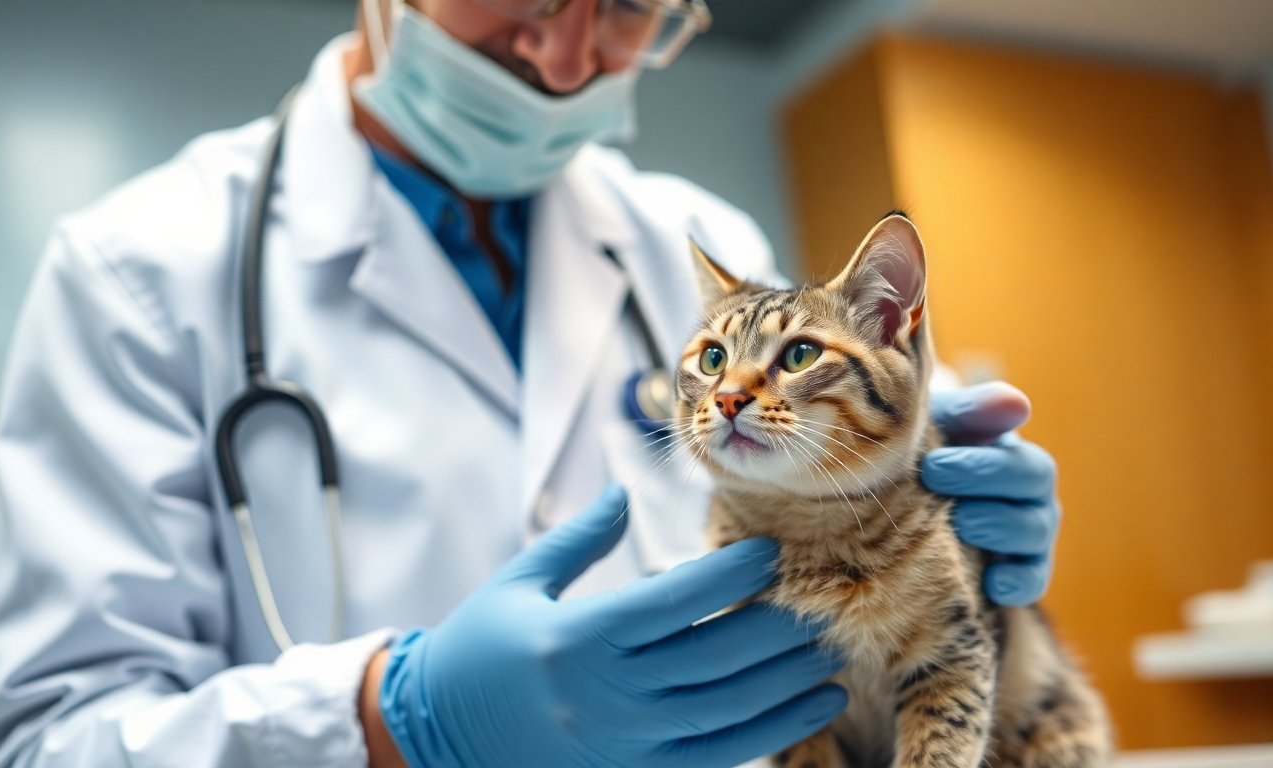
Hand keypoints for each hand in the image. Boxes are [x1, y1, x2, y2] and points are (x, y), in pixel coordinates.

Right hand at [377, 486, 847, 767]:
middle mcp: (609, 691)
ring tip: (834, 649)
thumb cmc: (479, 649)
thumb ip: (579, 539)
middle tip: (824, 598)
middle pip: (717, 655)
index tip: (773, 550)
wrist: (437, 734)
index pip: (677, 599)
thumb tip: (625, 492)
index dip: (733, 573)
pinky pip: (720, 756)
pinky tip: (815, 706)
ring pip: (730, 709)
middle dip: (780, 627)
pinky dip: (774, 731)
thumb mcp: (519, 583)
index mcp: (579, 636)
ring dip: (790, 680)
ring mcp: (626, 740)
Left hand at [921, 382, 1059, 605]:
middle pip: (1035, 483)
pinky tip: (994, 583)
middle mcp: (1024, 489)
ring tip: (961, 525)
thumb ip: (968, 411)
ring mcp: (1025, 531)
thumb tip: (1018, 403)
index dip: (983, 464)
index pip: (1018, 456)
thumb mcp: (932, 426)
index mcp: (1006, 450)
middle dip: (986, 482)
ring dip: (1001, 528)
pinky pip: (1033, 580)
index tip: (933, 467)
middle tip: (934, 484)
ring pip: (1037, 531)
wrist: (894, 496)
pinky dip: (1020, 581)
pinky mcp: (1015, 571)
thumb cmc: (916, 452)